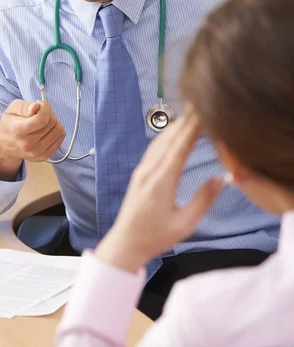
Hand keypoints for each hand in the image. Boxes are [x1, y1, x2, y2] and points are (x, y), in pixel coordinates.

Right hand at [0, 100, 65, 179]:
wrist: (5, 145)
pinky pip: (60, 138)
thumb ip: (24, 106)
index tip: (40, 104)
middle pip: (52, 123)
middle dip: (49, 113)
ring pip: (59, 130)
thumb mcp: (11, 109)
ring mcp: (37, 152)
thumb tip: (36, 107)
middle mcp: (28, 144)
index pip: (42, 119)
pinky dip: (56, 130)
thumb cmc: (9, 124)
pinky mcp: (44, 156)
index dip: (45, 108)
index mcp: (18, 131)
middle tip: (40, 113)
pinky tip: (47, 129)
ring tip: (44, 120)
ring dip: (54, 121)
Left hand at [95, 110, 222, 273]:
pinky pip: (154, 149)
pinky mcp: (139, 174)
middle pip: (170, 139)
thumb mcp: (185, 224)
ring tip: (190, 113)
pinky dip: (166, 136)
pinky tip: (172, 132)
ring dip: (176, 126)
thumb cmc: (155, 237)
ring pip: (160, 142)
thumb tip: (221, 179)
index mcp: (161, 182)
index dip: (193, 128)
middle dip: (186, 121)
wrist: (126, 243)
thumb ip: (203, 201)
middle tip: (200, 104)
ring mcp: (142, 171)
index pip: (180, 147)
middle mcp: (149, 171)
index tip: (203, 112)